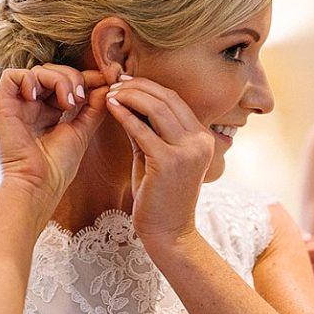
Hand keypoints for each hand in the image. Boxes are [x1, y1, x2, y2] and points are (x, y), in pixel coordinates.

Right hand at [0, 64, 108, 215]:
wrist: (39, 184)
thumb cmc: (58, 166)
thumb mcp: (83, 130)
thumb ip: (94, 106)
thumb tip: (107, 84)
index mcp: (48, 110)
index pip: (65, 80)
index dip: (84, 77)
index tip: (102, 82)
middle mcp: (32, 105)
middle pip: (53, 71)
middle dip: (72, 77)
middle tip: (80, 98)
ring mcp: (17, 104)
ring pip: (38, 70)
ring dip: (58, 79)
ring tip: (68, 103)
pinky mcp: (3, 105)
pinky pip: (12, 76)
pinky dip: (29, 80)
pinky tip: (39, 97)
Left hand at [105, 76, 213, 245]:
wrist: (169, 232)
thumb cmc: (159, 196)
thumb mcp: (156, 156)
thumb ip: (147, 129)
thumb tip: (128, 101)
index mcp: (202, 137)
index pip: (174, 99)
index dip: (148, 86)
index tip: (126, 80)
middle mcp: (200, 141)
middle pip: (167, 98)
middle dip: (138, 86)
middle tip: (115, 82)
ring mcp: (188, 151)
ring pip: (157, 108)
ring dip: (130, 96)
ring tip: (111, 92)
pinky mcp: (170, 162)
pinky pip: (143, 130)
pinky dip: (125, 114)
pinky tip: (111, 107)